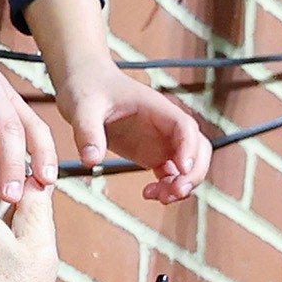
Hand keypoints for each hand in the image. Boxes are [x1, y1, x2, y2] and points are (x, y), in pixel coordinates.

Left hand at [23, 0, 210, 205]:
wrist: (85, 83)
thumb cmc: (87, 87)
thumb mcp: (82, 107)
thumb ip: (87, 132)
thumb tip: (90, 161)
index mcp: (156, 108)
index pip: (184, 127)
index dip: (189, 147)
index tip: (181, 168)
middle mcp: (165, 125)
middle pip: (199, 148)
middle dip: (195, 172)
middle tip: (176, 191)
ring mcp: (161, 141)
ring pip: (190, 165)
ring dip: (183, 184)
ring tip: (160, 198)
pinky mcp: (152, 153)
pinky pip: (171, 174)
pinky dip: (167, 187)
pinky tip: (148, 195)